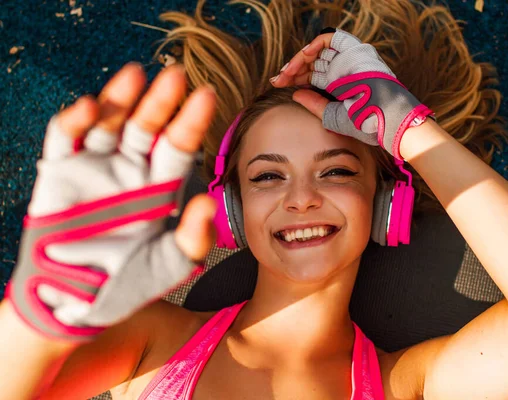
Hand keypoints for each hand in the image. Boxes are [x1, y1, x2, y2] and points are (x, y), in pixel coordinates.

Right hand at [6, 63, 216, 341]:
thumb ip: (194, 237)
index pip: (178, 146)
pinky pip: (65, 139)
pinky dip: (74, 121)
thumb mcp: (171, 265)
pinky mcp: (59, 172)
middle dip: (160, 102)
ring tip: (135, 74)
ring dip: (120, 98)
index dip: (191, 121)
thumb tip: (208, 203)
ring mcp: (95, 168)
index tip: (207, 96)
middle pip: (146, 127)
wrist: (78, 301)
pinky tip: (89, 107)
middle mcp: (130, 170)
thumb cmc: (129, 283)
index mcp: (159, 186)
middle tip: (176, 75)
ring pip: (108, 123)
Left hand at [271, 28, 434, 159]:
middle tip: (279, 78)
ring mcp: (348, 60)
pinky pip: (330, 39)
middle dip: (293, 68)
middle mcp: (342, 71)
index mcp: (338, 86)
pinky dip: (314, 44)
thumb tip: (294, 93)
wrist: (384, 119)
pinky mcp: (354, 50)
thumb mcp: (331, 116)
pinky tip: (304, 57)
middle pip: (312, 62)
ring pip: (318, 50)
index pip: (311, 75)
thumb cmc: (364, 123)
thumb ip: (314, 104)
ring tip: (289, 70)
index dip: (293, 77)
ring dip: (300, 57)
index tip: (277, 84)